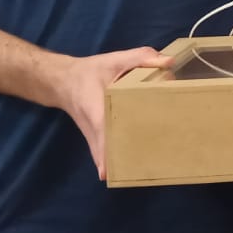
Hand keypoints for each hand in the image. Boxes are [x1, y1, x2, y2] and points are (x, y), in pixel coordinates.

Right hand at [51, 48, 172, 179]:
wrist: (63, 81)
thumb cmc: (91, 70)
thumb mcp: (116, 58)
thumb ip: (142, 57)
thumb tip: (169, 62)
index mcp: (95, 104)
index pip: (102, 127)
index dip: (106, 147)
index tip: (108, 169)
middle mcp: (92, 124)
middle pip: (105, 147)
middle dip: (119, 160)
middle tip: (139, 172)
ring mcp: (91, 133)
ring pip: (103, 153)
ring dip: (116, 164)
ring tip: (137, 174)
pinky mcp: (94, 136)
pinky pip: (103, 151)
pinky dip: (111, 161)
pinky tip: (122, 173)